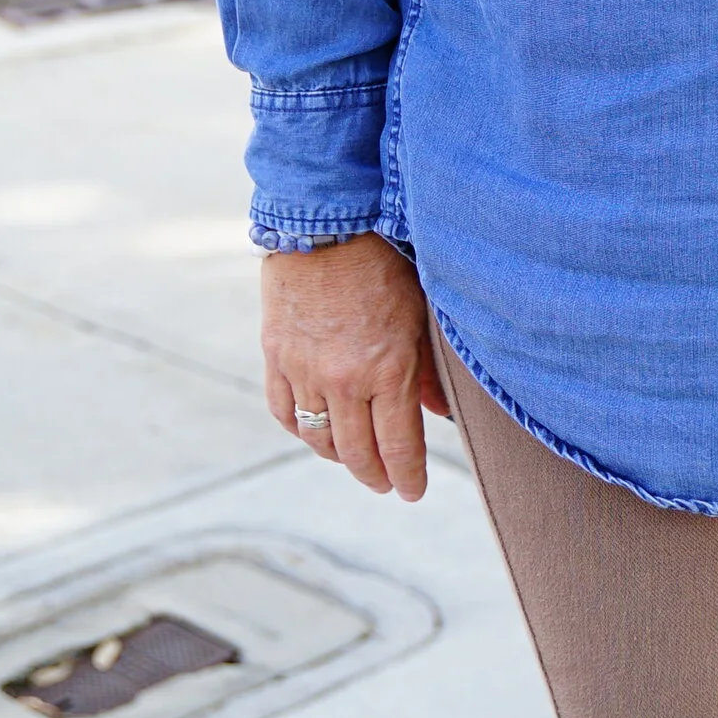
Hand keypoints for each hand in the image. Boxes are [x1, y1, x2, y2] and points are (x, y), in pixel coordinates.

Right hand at [262, 234, 449, 498]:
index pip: (398, 448)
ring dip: (338, 457)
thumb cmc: (384, 264)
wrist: (325, 224)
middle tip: (386, 484)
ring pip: (318, 439)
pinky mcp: (275, 357)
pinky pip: (284, 412)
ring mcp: (304, 371)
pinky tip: (317, 430)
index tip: (412, 492)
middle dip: (374, 476)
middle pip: (356, 455)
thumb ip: (429, 371)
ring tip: (354, 458)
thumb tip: (442, 415)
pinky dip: (301, 428)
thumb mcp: (419, 315)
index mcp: (387, 370)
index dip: (407, 478)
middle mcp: (343, 380)